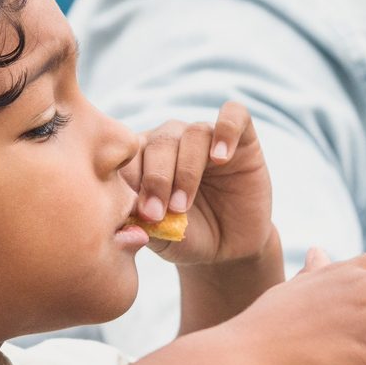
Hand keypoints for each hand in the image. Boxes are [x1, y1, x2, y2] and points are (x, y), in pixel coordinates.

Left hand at [127, 102, 270, 266]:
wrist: (229, 249)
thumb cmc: (187, 239)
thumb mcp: (160, 235)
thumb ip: (140, 221)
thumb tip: (123, 210)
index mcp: (144, 157)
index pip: (131, 152)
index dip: (130, 180)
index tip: (137, 213)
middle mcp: (173, 140)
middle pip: (161, 141)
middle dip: (156, 179)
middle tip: (157, 213)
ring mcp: (207, 137)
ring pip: (192, 133)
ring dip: (186, 170)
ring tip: (182, 206)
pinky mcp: (243, 139)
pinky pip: (235, 115)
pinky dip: (227, 131)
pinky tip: (221, 158)